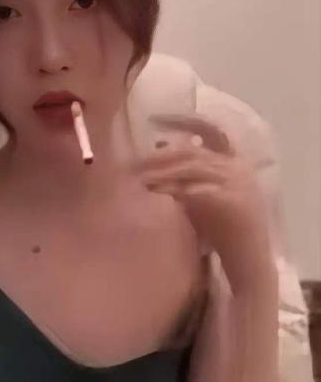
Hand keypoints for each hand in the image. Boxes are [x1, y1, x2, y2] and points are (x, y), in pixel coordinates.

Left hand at [135, 113, 275, 293]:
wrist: (249, 262)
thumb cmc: (222, 229)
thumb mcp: (200, 196)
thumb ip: (183, 175)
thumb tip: (155, 150)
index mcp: (233, 163)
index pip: (211, 131)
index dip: (184, 122)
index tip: (155, 119)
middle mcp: (238, 168)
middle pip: (191, 152)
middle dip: (159, 157)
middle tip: (132, 164)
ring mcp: (239, 184)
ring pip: (193, 169)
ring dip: (162, 173)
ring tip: (139, 180)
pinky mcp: (235, 203)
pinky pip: (200, 191)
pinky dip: (177, 190)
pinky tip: (159, 194)